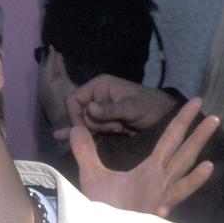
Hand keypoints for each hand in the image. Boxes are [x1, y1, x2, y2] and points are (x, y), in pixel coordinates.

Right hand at [55, 75, 176, 138]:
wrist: (164, 119)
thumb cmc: (150, 107)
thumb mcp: (132, 108)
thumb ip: (111, 109)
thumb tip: (89, 108)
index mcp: (100, 85)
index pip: (74, 100)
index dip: (75, 115)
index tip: (84, 128)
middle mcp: (96, 96)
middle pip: (78, 114)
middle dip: (93, 124)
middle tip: (116, 126)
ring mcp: (99, 110)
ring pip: (84, 124)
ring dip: (100, 130)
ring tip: (119, 128)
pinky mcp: (103, 123)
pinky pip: (87, 129)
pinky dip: (80, 134)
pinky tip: (59, 137)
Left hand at [69, 96, 217, 216]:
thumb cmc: (103, 208)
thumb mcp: (93, 175)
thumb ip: (86, 151)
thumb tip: (76, 127)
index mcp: (151, 170)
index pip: (170, 139)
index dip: (182, 121)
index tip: (195, 101)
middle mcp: (161, 182)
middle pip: (183, 154)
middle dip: (198, 137)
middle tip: (214, 117)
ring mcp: (160, 198)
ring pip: (181, 179)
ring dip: (195, 172)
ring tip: (210, 162)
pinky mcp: (153, 215)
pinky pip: (168, 203)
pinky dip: (175, 199)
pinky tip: (178, 198)